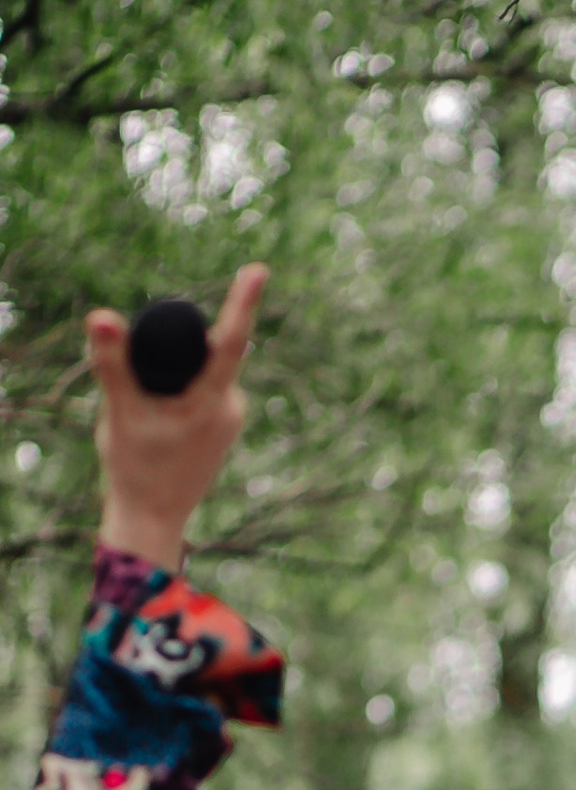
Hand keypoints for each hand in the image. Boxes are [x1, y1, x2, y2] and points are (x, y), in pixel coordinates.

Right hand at [91, 265, 265, 573]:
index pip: (232, 342)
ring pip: (204, 371)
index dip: (244, 302)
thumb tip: (101, 317)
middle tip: (147, 402)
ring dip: (174, 373)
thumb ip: (111, 363)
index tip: (260, 270)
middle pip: (207, 352)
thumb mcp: (118, 412)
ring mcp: (232, 418)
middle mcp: (232, 408)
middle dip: (174, 352)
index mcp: (212, 403)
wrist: (153, 519)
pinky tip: (163, 417)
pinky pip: (206, 387)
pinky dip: (182, 386)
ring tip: (152, 420)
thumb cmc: (136, 469)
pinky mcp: (226, 425)